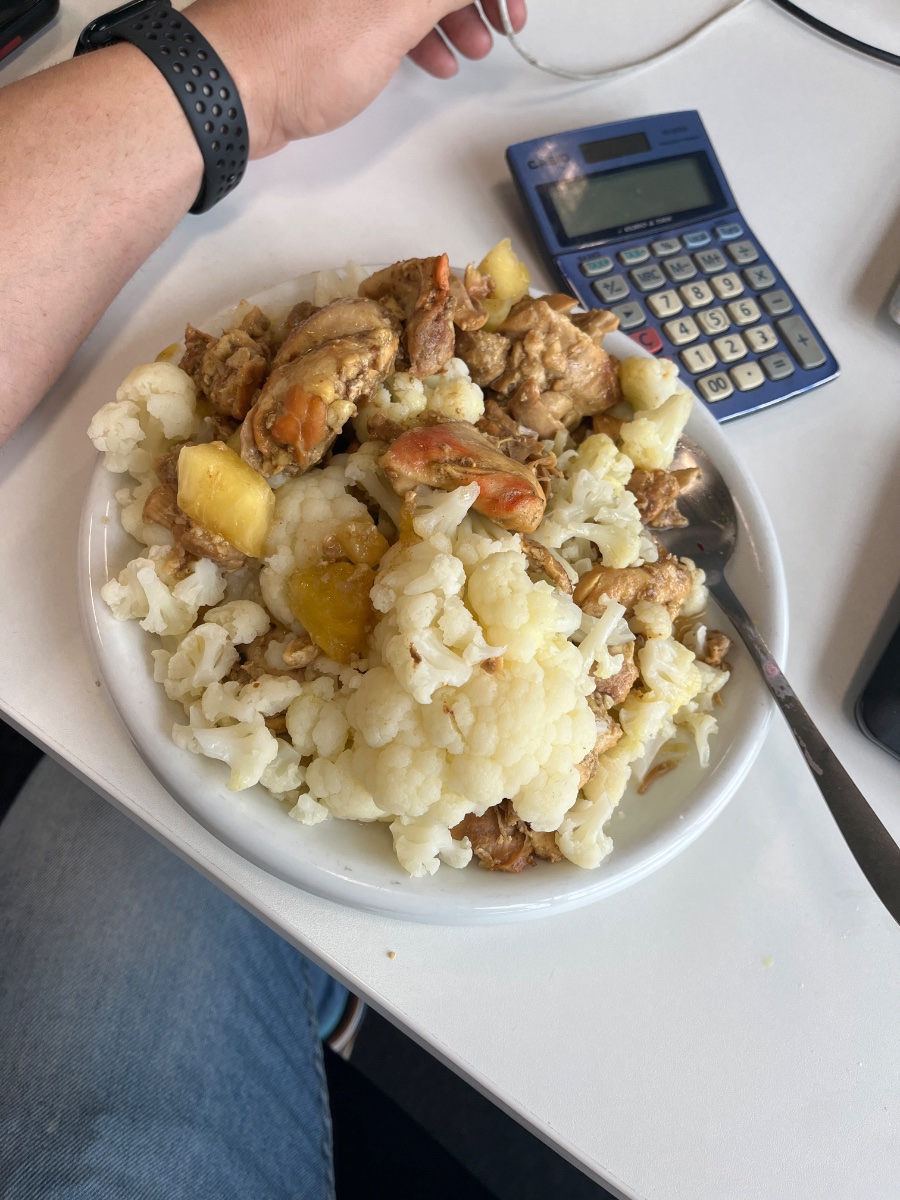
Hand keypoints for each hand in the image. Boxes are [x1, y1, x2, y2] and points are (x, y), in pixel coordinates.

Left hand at [184, 0, 526, 156]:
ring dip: (450, 12)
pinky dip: (415, 28)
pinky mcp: (323, 8)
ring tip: (475, 49)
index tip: (512, 4)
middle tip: (504, 22)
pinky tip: (436, 60)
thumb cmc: (298, 51)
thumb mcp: (392, 12)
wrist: (229, 91)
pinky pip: (383, 6)